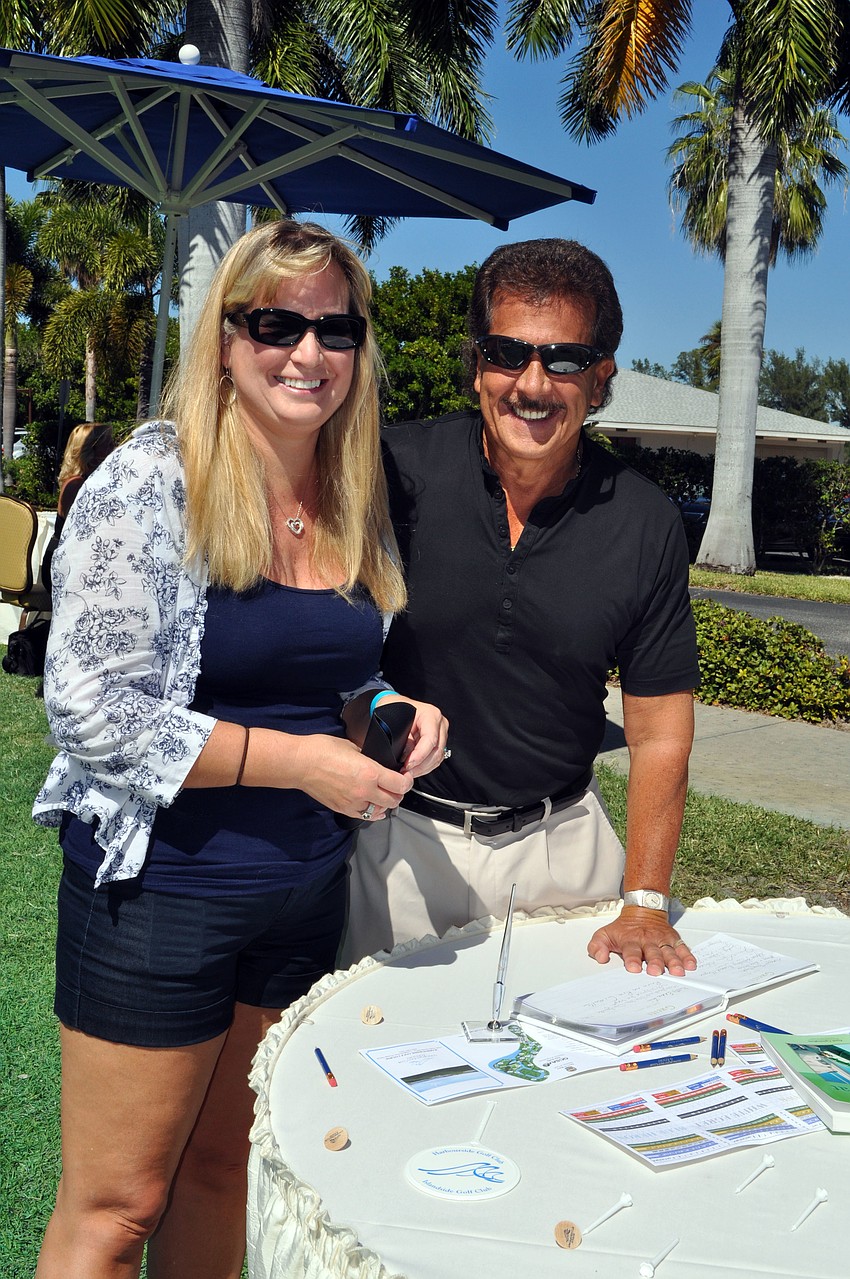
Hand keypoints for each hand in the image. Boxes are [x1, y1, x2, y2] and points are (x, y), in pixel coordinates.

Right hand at [289, 733, 411, 820]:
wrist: (300, 763)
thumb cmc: (322, 750)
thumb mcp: (353, 746)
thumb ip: (368, 757)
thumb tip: (377, 761)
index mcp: (370, 772)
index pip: (401, 784)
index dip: (407, 780)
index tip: (406, 776)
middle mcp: (364, 791)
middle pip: (394, 800)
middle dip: (399, 793)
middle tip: (397, 785)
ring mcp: (353, 803)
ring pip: (380, 811)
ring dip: (385, 804)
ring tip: (384, 795)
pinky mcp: (342, 809)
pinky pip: (364, 816)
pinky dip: (372, 812)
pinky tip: (372, 806)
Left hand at [380, 695, 449, 777]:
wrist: (395, 705)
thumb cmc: (393, 709)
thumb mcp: (394, 721)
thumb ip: (402, 740)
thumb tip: (405, 758)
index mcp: (430, 714)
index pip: (430, 739)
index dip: (419, 755)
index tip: (407, 765)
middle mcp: (440, 723)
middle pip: (437, 751)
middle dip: (421, 765)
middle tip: (406, 772)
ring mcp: (441, 732)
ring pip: (438, 756)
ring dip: (423, 768)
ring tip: (408, 772)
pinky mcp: (439, 741)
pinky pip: (436, 758)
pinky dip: (425, 766)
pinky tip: (414, 769)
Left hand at [587, 907, 696, 975]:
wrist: (642, 910)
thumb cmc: (624, 928)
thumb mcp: (605, 934)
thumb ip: (597, 946)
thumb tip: (599, 957)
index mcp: (631, 940)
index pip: (631, 951)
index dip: (632, 959)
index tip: (633, 968)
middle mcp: (648, 941)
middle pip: (652, 952)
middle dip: (655, 962)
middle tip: (655, 971)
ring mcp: (662, 940)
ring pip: (669, 952)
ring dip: (674, 962)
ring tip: (677, 971)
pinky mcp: (673, 940)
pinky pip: (682, 948)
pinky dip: (688, 956)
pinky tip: (691, 965)